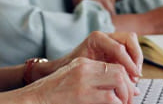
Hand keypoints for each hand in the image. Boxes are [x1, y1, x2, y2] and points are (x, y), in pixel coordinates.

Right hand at [22, 58, 138, 103]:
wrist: (33, 99)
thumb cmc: (52, 95)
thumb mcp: (72, 81)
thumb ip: (92, 82)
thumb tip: (118, 93)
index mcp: (81, 63)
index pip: (113, 65)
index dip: (126, 80)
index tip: (128, 93)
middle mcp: (83, 68)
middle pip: (119, 71)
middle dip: (129, 87)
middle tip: (129, 101)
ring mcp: (83, 80)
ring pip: (119, 81)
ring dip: (126, 96)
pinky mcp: (82, 95)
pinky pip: (111, 98)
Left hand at [67, 31, 142, 81]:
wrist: (68, 66)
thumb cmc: (75, 68)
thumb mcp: (88, 71)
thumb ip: (106, 76)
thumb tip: (127, 88)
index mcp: (96, 38)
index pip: (119, 48)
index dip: (129, 62)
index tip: (134, 76)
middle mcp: (106, 36)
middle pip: (129, 39)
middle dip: (136, 56)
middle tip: (136, 74)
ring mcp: (112, 41)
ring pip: (132, 44)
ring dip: (137, 60)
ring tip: (134, 77)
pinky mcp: (116, 49)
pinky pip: (131, 52)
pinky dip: (134, 63)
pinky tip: (131, 76)